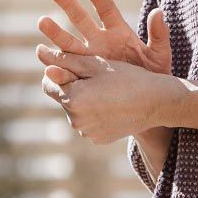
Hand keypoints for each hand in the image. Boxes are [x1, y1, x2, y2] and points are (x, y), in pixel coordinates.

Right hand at [37, 0, 172, 76]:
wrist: (145, 102)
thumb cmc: (154, 76)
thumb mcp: (159, 56)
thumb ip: (160, 35)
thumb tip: (159, 11)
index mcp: (119, 32)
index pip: (107, 10)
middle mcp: (100, 40)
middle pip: (82, 19)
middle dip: (68, 4)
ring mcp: (88, 57)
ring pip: (69, 41)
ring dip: (55, 32)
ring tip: (43, 22)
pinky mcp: (82, 73)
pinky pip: (66, 66)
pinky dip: (55, 62)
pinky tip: (43, 55)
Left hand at [38, 46, 179, 147]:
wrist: (156, 103)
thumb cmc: (127, 78)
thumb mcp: (96, 65)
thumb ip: (66, 61)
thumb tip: (42, 58)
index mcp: (72, 99)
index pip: (47, 83)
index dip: (55, 71)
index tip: (69, 63)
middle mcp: (76, 120)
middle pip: (62, 98)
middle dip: (71, 86)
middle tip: (91, 75)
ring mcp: (87, 133)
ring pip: (75, 111)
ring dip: (82, 100)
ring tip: (104, 89)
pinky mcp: (98, 139)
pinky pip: (88, 123)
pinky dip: (94, 113)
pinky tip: (111, 104)